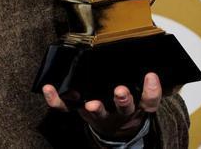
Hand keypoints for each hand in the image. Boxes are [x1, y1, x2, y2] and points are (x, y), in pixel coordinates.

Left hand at [43, 73, 161, 140]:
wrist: (115, 130)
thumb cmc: (125, 108)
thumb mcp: (142, 102)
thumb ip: (147, 91)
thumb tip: (150, 70)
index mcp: (137, 108)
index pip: (149, 101)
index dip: (151, 91)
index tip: (151, 76)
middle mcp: (119, 113)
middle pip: (124, 108)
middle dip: (123, 100)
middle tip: (120, 91)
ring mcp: (99, 114)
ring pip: (98, 112)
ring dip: (95, 108)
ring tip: (91, 104)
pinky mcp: (80, 113)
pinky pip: (66, 108)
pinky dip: (56, 100)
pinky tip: (48, 88)